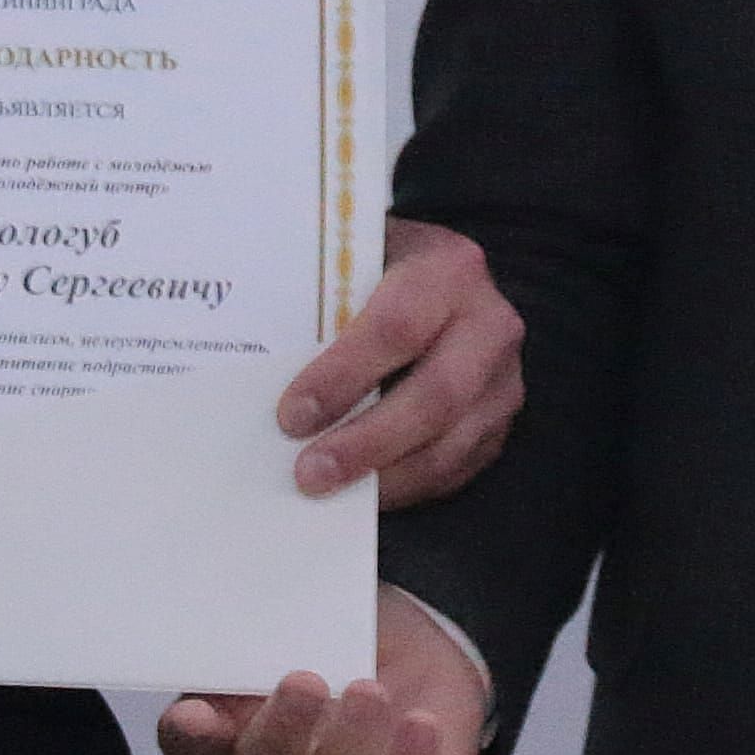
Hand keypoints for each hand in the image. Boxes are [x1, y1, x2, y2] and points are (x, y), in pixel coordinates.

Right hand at [152, 582, 490, 754]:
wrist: (418, 656)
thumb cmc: (343, 633)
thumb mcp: (309, 613)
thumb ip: (276, 612)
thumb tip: (260, 568)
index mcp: (233, 726)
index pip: (190, 746)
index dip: (188, 737)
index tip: (195, 715)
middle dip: (280, 734)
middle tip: (305, 680)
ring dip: (343, 754)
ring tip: (369, 692)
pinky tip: (420, 723)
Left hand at [276, 216, 523, 505]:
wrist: (443, 278)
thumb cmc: (379, 273)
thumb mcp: (356, 262)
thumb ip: (323, 300)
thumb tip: (250, 355)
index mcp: (449, 269)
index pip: (397, 328)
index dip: (343, 376)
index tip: (292, 415)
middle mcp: (490, 325)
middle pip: (435, 397)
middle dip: (367, 442)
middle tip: (308, 473)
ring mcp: (503, 381)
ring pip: (448, 446)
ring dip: (383, 476)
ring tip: (326, 492)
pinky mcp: (499, 425)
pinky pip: (453, 471)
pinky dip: (402, 488)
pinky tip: (359, 492)